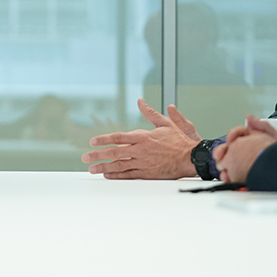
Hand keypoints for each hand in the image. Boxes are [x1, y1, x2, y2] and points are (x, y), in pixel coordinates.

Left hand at [82, 99, 199, 179]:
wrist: (190, 158)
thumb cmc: (179, 140)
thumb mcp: (165, 123)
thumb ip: (150, 112)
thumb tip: (140, 101)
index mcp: (143, 137)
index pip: (118, 137)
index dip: (104, 139)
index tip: (93, 141)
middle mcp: (140, 151)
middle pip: (114, 153)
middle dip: (97, 155)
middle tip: (85, 157)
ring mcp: (143, 163)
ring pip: (119, 166)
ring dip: (103, 167)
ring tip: (92, 169)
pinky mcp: (147, 174)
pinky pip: (128, 175)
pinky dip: (117, 176)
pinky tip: (107, 175)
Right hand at [214, 116, 276, 182]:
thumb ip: (262, 126)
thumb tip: (249, 118)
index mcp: (254, 139)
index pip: (238, 134)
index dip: (233, 135)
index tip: (231, 139)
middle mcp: (247, 150)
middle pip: (229, 148)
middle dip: (222, 151)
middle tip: (220, 155)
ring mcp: (244, 163)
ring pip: (228, 162)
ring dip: (224, 164)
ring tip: (224, 168)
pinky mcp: (244, 176)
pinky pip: (233, 175)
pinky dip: (228, 176)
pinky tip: (228, 177)